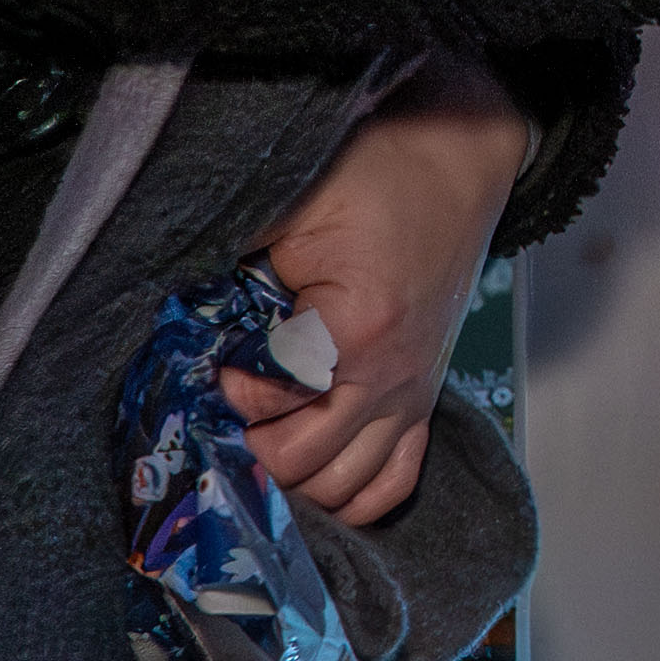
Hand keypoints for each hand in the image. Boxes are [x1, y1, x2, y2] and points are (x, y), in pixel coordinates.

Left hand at [234, 68, 536, 528]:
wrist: (455, 163)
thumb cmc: (379, 175)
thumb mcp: (295, 215)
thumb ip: (245, 279)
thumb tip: (204, 341)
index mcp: (358, 329)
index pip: (273, 401)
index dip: (230, 393)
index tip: (216, 369)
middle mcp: (392, 378)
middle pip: (307, 462)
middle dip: (255, 450)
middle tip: (228, 421)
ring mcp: (413, 395)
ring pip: (350, 488)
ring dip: (298, 482)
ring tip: (262, 448)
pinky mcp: (424, 399)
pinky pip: (395, 481)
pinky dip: (354, 497)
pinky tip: (317, 481)